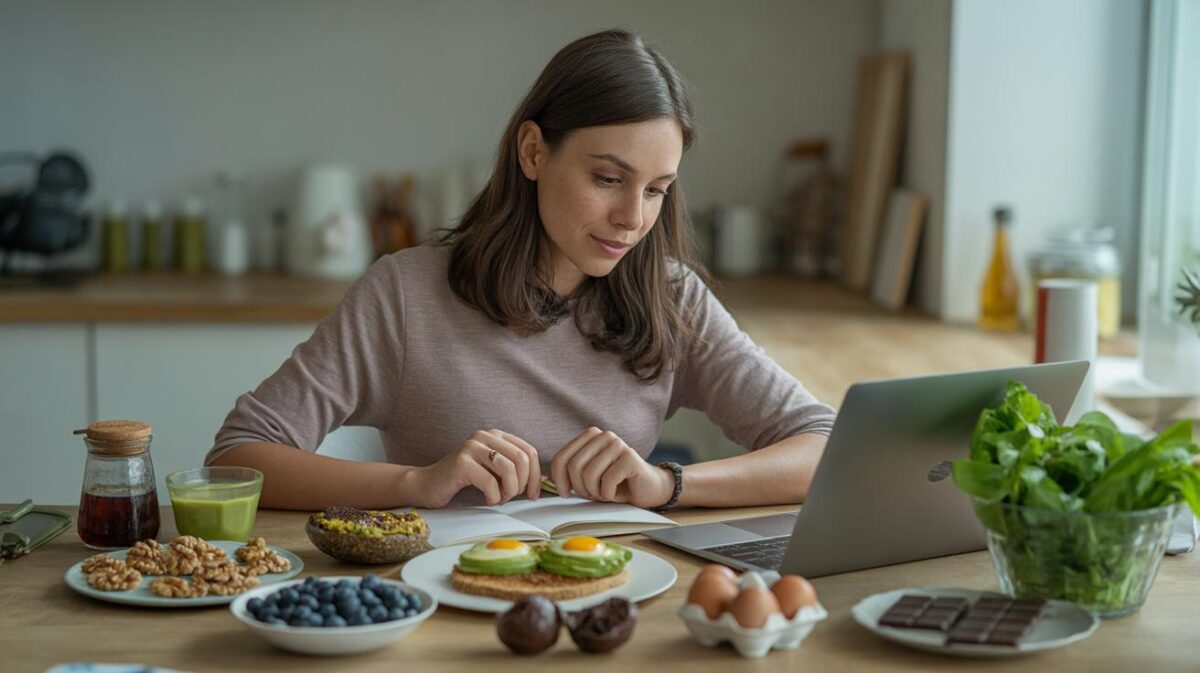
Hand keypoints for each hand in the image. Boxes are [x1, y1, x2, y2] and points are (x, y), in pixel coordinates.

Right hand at [414, 430, 540, 507]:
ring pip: (508, 469)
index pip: (529, 451)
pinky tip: (488, 499)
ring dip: (509, 491)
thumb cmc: (464, 480)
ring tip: (500, 498)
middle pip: (521, 459)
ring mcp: (472, 446)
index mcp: (496, 435)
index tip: (533, 494)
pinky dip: (494, 496)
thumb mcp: (493, 471)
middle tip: (512, 497)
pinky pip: (490, 482)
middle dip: (523, 484)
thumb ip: (515, 469)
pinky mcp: (461, 462)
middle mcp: (485, 436)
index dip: (536, 475)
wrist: (428, 484)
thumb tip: (546, 480)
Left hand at [549, 427, 673, 507]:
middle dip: (579, 488)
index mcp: (590, 436)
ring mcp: (618, 444)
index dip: (558, 479)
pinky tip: (614, 492)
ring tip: (603, 493)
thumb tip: (544, 479)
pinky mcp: (630, 457)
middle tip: (590, 495)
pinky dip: (607, 494)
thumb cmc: (615, 483)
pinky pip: (607, 480)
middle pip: (574, 466)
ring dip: (594, 492)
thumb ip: (569, 473)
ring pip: (589, 474)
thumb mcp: (587, 477)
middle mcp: (603, 435)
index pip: (561, 457)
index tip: (564, 493)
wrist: (648, 488)